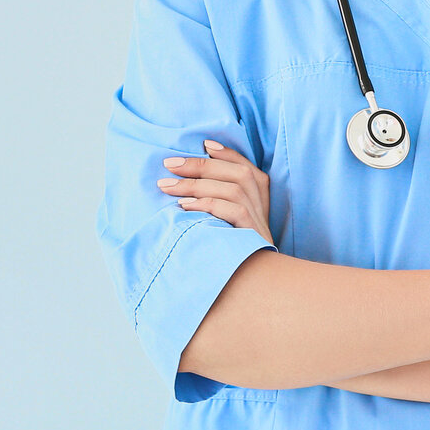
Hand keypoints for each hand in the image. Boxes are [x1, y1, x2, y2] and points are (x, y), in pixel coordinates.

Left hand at [156, 140, 272, 246]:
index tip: (203, 143)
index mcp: (259, 198)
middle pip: (238, 173)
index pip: (246, 166)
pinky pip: (232, 211)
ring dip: (196, 184)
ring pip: (233, 188)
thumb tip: (186, 177)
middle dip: (200, 165)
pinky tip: (183, 207)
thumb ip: (216, 199)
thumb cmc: (229, 249)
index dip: (226, 153)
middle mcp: (262, 206)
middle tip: (169, 165)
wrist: (249, 286)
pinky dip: (206, 204)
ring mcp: (259, 221)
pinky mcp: (252, 235)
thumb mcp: (223, 221)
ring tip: (167, 187)